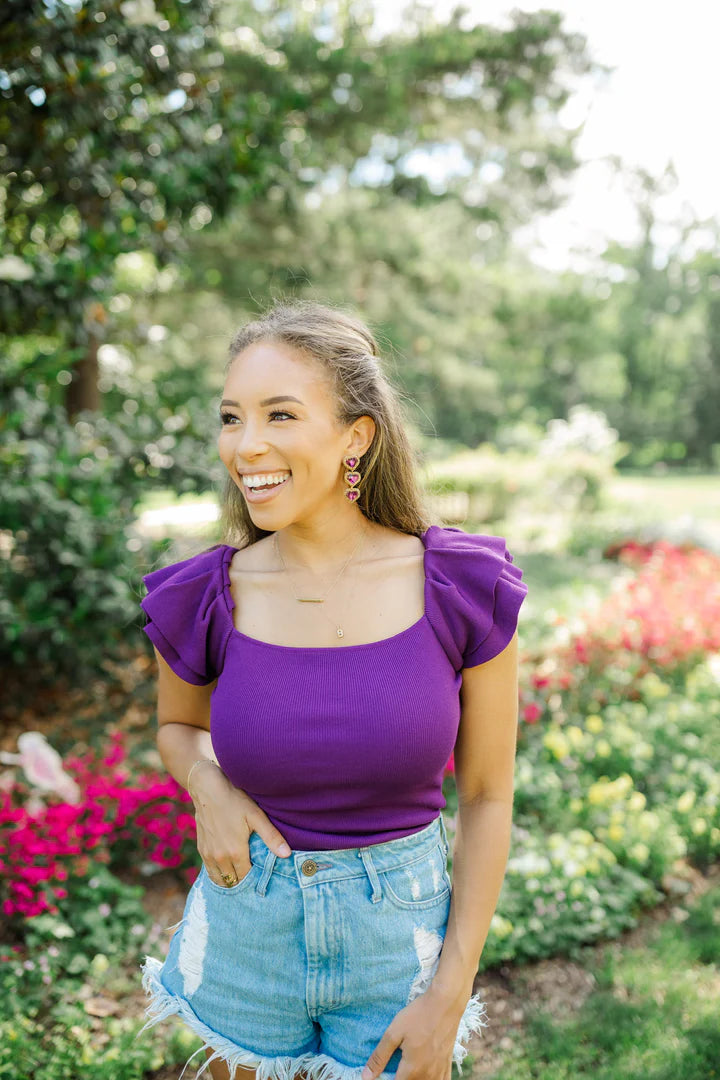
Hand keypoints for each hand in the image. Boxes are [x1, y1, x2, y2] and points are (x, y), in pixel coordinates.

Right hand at [188, 763, 291, 886]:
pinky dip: (219, 874)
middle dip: (244, 882)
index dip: (256, 879)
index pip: (247, 877)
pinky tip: (227, 869)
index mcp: (235, 852)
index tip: (264, 876)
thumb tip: (287, 854)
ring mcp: (208, 855)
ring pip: (220, 880)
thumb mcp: (256, 816)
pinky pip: (210, 871)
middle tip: (254, 878)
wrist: (208, 789)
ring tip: (241, 876)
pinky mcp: (202, 849)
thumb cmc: (235, 800)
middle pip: (233, 881)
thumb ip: (271, 837)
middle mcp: (220, 858)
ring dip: (230, 880)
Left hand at [360, 988, 462, 1079]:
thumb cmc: (418, 1015)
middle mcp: (427, 1075)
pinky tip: (427, 1075)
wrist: (445, 1003)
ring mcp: (439, 1070)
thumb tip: (366, 1077)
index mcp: (412, 1070)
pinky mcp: (448, 1063)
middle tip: (394, 1069)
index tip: (381, 1075)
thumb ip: (380, 1056)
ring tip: (407, 1072)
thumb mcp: (394, 1033)